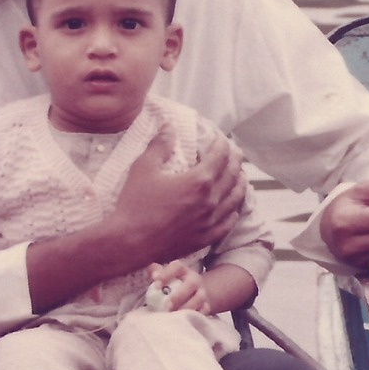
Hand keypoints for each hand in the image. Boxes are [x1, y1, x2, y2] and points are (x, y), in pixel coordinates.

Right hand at [116, 133, 244, 264]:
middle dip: (235, 161)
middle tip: (235, 153)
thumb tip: (169, 126)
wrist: (128, 243)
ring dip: (239, 184)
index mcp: (199, 180)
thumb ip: (159, 145)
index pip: (220, 156)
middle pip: (232, 175)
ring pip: (235, 198)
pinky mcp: (205, 237)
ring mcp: (210, 220)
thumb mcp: (143, 168)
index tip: (222, 139)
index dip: (223, 145)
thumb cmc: (134, 205)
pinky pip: (228, 223)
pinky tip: (233, 208)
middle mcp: (210, 199)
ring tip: (240, 176)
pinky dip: (234, 211)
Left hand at [148, 259, 211, 313]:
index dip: (167, 274)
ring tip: (174, 316)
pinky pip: (204, 310)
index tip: (155, 283)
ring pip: (199, 298)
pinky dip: (195, 315)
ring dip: (187, 307)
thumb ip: (156, 272)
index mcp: (183, 271)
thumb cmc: (172, 285)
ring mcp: (202, 292)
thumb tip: (153, 273)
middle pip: (191, 284)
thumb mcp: (165, 277)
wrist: (192, 293)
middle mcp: (195, 280)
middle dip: (179, 295)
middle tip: (166, 305)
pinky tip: (184, 321)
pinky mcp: (206, 305)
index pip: (177, 267)